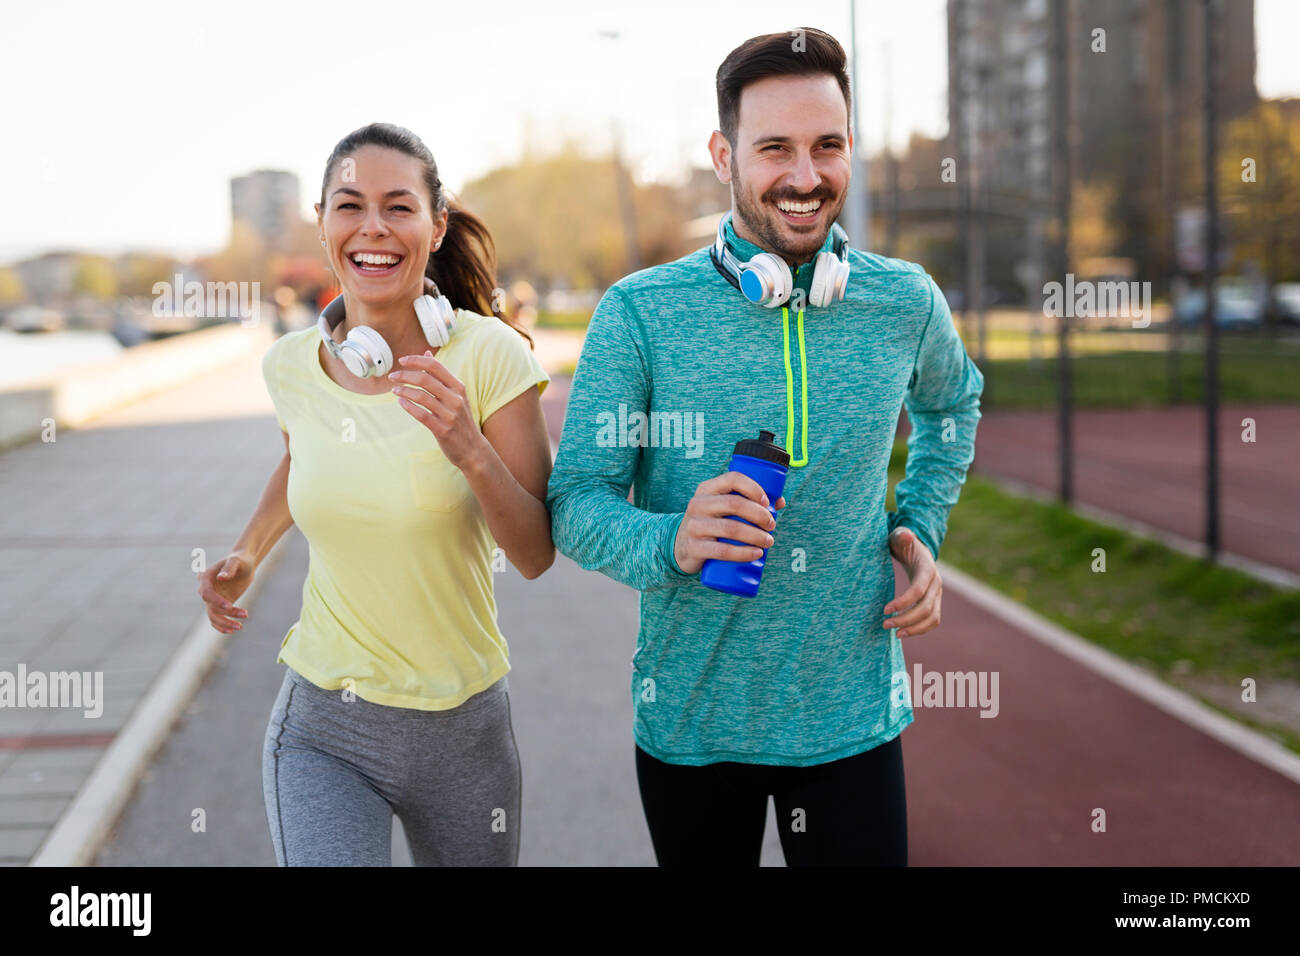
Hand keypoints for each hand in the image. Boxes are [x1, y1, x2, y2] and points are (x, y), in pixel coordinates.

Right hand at [198, 551, 252, 633]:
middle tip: (245, 615)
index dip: (216, 601)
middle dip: (226, 613)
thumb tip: (220, 577)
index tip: (230, 606)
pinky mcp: (219, 604)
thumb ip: (229, 568)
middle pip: (210, 606)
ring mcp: (212, 598)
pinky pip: (216, 618)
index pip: (207, 593)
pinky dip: (222, 626)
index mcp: (205, 577)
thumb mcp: (237, 561)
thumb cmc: (241, 560)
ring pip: (213, 615)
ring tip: (240, 627)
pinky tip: (233, 630)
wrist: (245, 564)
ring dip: (225, 623)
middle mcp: (205, 589)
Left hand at [388, 350, 487, 469]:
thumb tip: (426, 353)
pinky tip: (401, 403)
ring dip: (404, 391)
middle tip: (392, 377)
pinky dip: (408, 407)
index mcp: (458, 387)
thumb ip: (440, 375)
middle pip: (425, 379)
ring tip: (395, 390)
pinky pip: (421, 415)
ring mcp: (449, 415)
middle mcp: (455, 399)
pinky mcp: (443, 430)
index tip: (401, 361)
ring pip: (421, 396)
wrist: (473, 449)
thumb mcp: (455, 395)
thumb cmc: (460, 419)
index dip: (416, 360)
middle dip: (405, 375)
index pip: (435, 366)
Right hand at [673, 471, 786, 574]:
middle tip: (772, 525)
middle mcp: (698, 504)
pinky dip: (743, 553)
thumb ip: (749, 502)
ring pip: (730, 528)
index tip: (767, 502)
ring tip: (769, 542)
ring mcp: (694, 526)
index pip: (732, 479)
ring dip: (755, 535)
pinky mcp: (694, 547)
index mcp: (707, 489)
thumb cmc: (711, 523)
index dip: (753, 488)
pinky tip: (756, 554)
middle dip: (759, 515)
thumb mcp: (722, 508)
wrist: (681, 547)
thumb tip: (779, 501)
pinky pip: (722, 550)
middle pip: (734, 504)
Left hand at [883, 527, 940, 637]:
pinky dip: (920, 629)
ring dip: (914, 628)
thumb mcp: (900, 536)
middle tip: (885, 624)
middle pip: (925, 607)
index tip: (885, 610)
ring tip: (895, 634)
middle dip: (906, 619)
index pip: (919, 590)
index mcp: (928, 569)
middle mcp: (936, 583)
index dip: (903, 602)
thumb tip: (906, 535)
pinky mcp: (934, 602)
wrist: (916, 550)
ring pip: (932, 617)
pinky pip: (932, 620)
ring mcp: (937, 594)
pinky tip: (902, 632)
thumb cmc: (903, 543)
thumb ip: (901, 536)